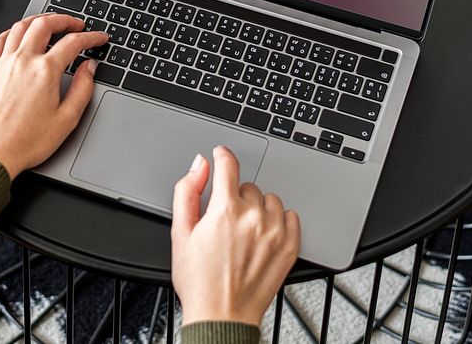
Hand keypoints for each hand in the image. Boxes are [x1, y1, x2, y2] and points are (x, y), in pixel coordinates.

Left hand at [0, 13, 108, 179]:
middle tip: (75, 24)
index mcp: (45, 72)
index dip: (90, 38)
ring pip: (20, 27)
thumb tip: (90, 69)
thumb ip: (82, 89)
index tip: (98, 38)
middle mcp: (22, 61)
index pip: (73, 43)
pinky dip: (11, 31)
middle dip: (64, 19)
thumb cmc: (24, 143)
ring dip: (38, 19)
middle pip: (44, 25)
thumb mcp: (66, 120)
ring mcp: (2, 64)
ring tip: (49, 22)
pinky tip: (17, 35)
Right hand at [171, 146, 300, 326]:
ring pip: (270, 199)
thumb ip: (187, 191)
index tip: (221, 154)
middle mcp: (254, 217)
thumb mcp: (180, 232)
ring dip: (258, 207)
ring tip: (244, 229)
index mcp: (225, 210)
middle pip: (247, 186)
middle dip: (235, 195)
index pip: (228, 165)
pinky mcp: (290, 247)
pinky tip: (264, 234)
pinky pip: (291, 216)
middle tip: (224, 219)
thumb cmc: (199, 280)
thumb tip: (199, 165)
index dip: (222, 155)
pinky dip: (279, 220)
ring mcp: (275, 232)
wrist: (222, 316)